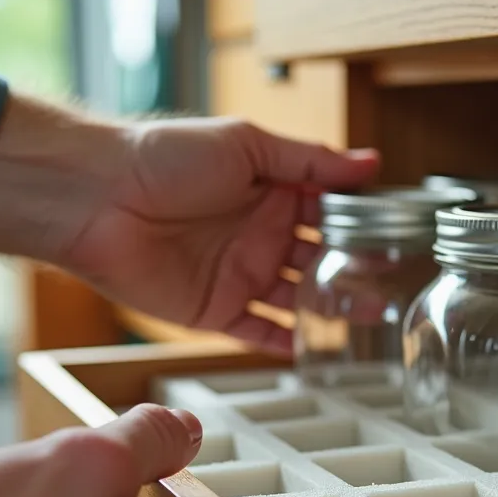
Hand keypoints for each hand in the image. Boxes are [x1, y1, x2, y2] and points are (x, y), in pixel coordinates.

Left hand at [0, 94, 379, 354]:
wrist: (97, 198)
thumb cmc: (164, 156)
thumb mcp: (247, 145)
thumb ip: (310, 161)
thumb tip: (370, 162)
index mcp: (271, 190)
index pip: (330, 211)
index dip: (363, 226)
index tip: (400, 240)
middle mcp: (260, 233)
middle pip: (321, 260)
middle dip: (356, 274)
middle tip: (395, 287)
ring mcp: (239, 274)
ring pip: (298, 299)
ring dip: (332, 310)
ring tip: (370, 320)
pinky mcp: (214, 311)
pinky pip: (260, 333)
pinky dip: (288, 343)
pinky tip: (319, 351)